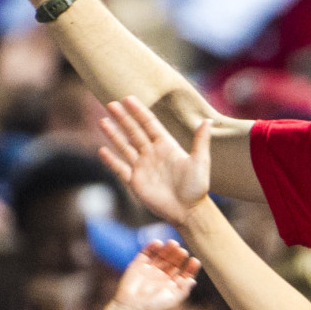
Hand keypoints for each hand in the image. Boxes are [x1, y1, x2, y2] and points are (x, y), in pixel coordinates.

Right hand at [97, 96, 212, 224]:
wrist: (188, 211)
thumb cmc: (196, 187)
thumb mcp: (200, 161)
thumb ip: (201, 141)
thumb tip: (208, 120)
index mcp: (166, 146)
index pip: (149, 124)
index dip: (139, 111)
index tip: (128, 98)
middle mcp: (152, 154)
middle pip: (134, 131)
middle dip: (122, 118)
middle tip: (111, 103)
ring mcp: (142, 167)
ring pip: (124, 146)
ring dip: (113, 134)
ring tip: (103, 121)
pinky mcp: (135, 182)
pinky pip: (120, 168)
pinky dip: (111, 160)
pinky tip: (102, 150)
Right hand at [111, 240, 200, 309]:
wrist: (130, 307)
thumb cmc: (153, 308)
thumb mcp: (173, 300)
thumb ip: (184, 290)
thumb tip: (193, 280)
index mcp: (172, 286)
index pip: (184, 273)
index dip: (190, 267)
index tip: (194, 261)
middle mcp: (162, 277)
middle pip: (174, 262)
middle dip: (179, 256)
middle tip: (182, 251)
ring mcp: (150, 270)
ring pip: (161, 256)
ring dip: (167, 249)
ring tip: (173, 243)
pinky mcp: (138, 264)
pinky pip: (146, 252)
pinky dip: (152, 247)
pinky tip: (158, 243)